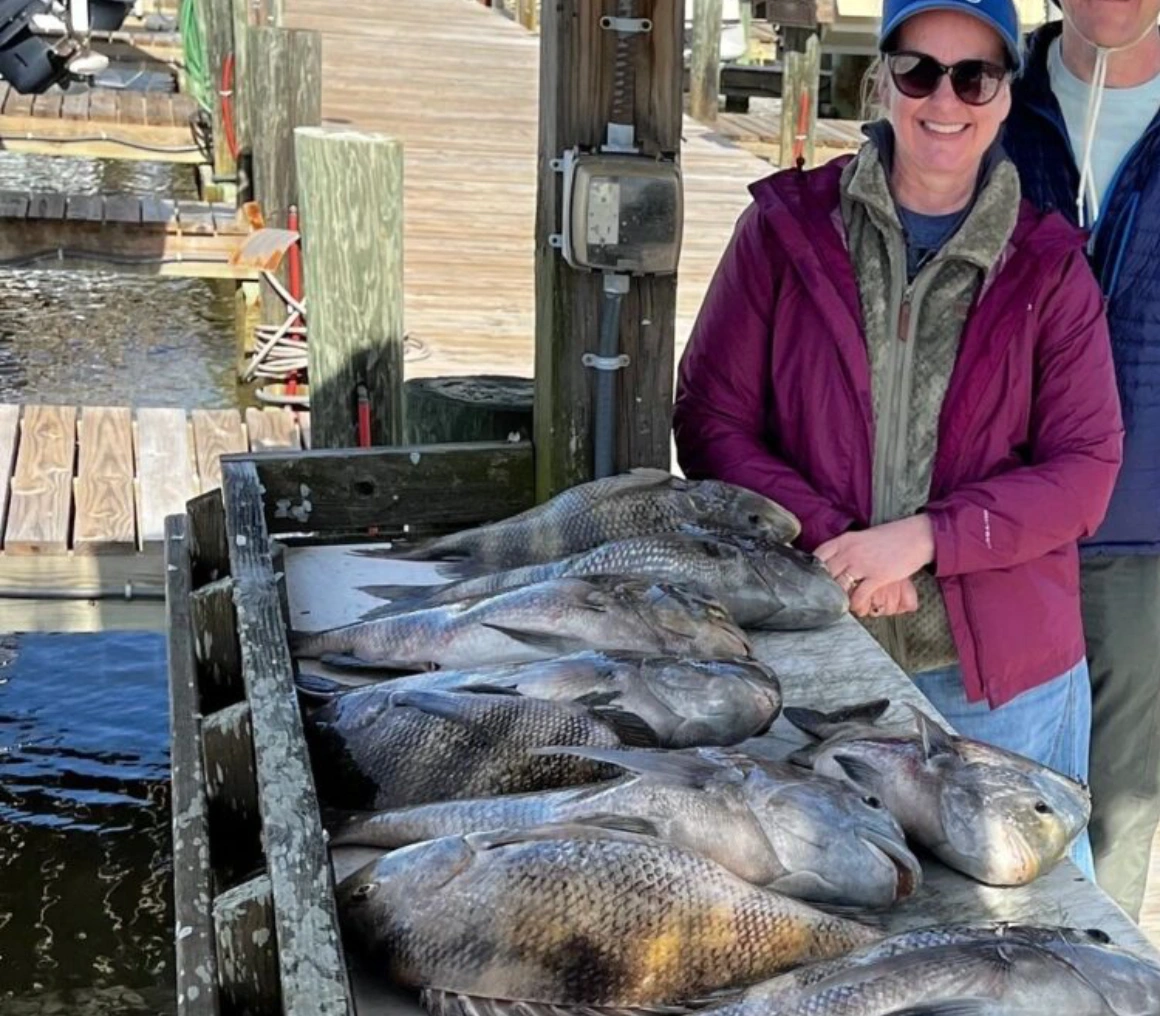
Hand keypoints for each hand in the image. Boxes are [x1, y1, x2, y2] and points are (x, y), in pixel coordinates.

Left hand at [814, 516, 934, 615]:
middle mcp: (850, 551)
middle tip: (824, 597)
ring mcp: (863, 564)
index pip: (819, 554)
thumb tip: (832, 561)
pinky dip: (855, 604)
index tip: (812, 579)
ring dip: (838, 598)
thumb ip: (846, 548)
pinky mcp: (877, 576)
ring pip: (839, 586)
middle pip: (826, 573)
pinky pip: (859, 595)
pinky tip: (856, 607)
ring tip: (840, 604)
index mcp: (845, 540)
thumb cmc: (889, 538)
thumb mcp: (862, 537)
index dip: (812, 568)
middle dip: (824, 587)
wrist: (914, 537)